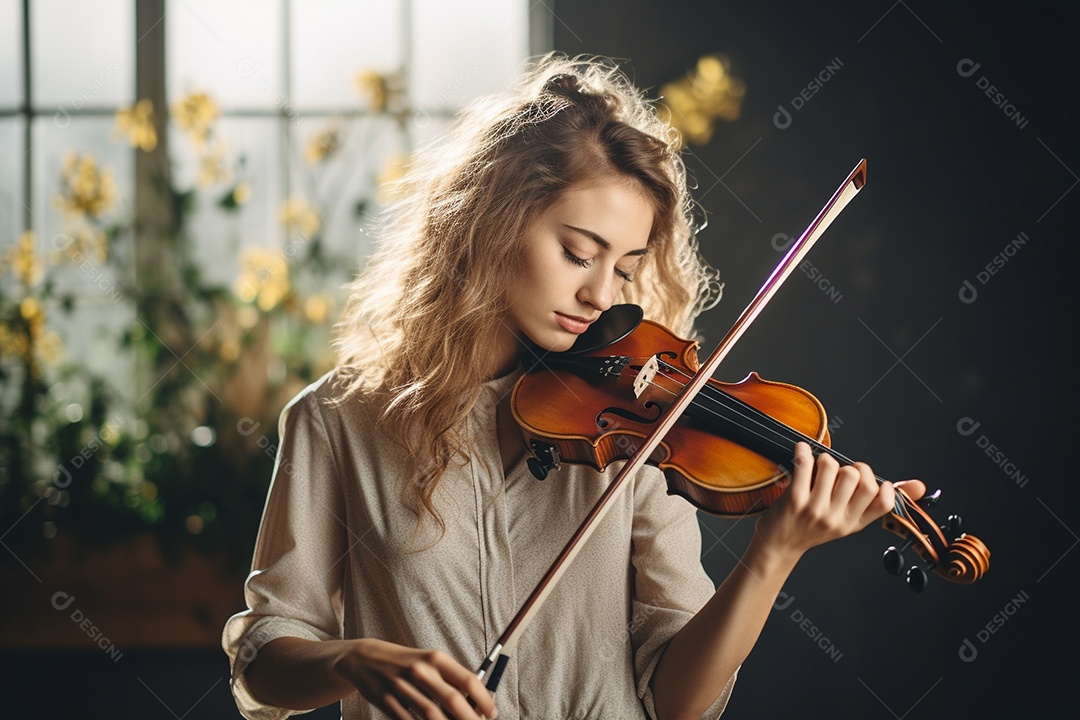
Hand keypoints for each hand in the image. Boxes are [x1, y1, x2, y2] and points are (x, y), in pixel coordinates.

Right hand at [335, 638, 497, 719]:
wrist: (366, 658)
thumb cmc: (405, 662)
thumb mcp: (429, 661)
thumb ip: (450, 679)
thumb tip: (474, 702)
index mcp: (436, 658)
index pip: (468, 680)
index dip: (484, 700)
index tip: (491, 712)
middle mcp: (420, 670)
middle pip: (452, 700)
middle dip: (470, 719)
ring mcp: (402, 686)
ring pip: (432, 714)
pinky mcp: (386, 701)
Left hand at [754, 442, 925, 561]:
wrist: (776, 548)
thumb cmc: (810, 529)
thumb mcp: (846, 520)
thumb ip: (874, 502)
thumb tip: (919, 485)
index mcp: (853, 524)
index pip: (883, 502)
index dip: (881, 485)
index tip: (870, 481)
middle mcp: (837, 519)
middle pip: (859, 478)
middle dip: (851, 467)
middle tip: (840, 472)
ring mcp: (815, 510)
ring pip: (832, 466)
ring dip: (825, 459)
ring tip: (817, 468)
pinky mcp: (794, 500)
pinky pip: (805, 464)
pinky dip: (802, 451)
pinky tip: (800, 452)